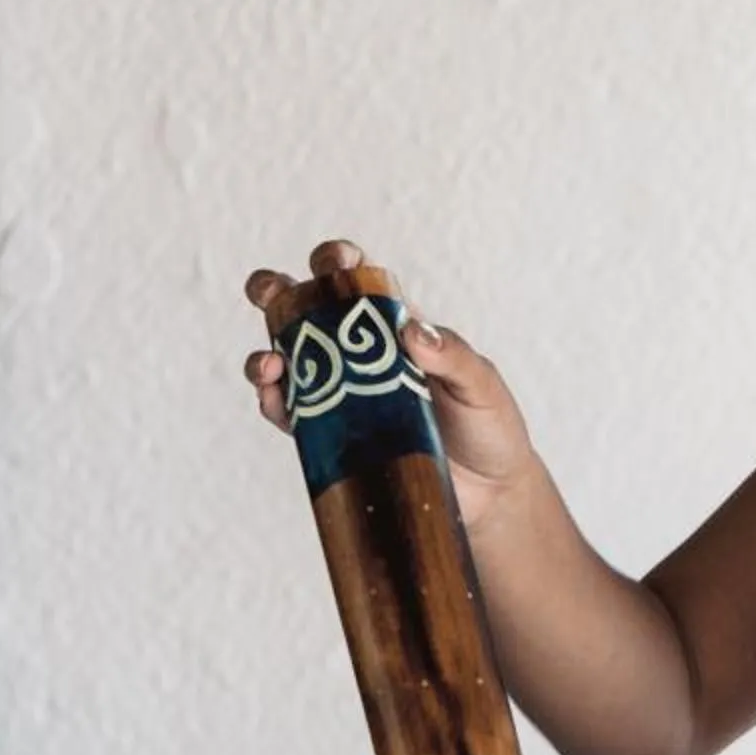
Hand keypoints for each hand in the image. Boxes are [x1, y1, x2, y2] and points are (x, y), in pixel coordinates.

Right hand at [242, 240, 541, 533]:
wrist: (490, 493)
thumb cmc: (489, 426)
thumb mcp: (481, 384)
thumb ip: (452, 356)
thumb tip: (411, 329)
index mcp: (394, 327)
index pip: (358, 282)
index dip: (337, 261)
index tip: (333, 263)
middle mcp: (359, 355)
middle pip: (305, 313)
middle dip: (276, 293)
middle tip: (267, 292)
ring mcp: (340, 394)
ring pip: (286, 362)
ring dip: (265, 356)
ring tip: (267, 365)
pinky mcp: (332, 438)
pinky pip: (291, 415)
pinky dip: (274, 404)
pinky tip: (273, 398)